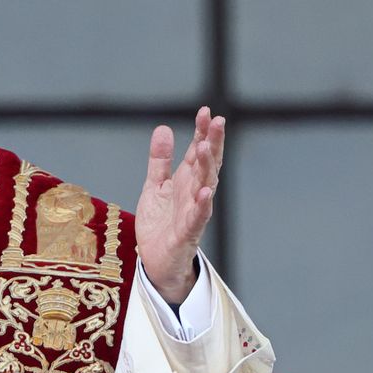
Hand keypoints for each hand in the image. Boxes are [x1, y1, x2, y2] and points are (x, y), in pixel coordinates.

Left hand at [134, 107, 225, 303]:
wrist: (155, 261)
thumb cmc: (160, 223)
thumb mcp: (155, 185)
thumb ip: (160, 160)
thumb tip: (164, 128)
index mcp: (187, 181)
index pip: (199, 152)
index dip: (203, 132)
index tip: (206, 111)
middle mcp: (194, 194)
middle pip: (207, 165)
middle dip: (213, 143)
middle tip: (217, 120)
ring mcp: (193, 213)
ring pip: (205, 187)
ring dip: (208, 168)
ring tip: (207, 147)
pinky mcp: (187, 233)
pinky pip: (198, 218)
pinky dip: (202, 205)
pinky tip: (206, 192)